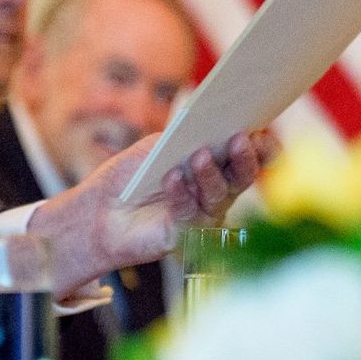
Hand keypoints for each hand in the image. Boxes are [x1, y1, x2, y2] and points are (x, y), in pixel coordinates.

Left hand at [26, 129, 279, 300]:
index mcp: (217, 166)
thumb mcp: (157, 145)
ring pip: (221, 195)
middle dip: (245, 157)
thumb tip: (212, 123)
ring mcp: (204, 215)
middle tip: (239, 139)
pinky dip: (181, 194)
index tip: (262, 129)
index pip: (250, 156)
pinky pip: (191, 213)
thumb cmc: (130, 175)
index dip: (261, 145)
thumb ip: (185, 136)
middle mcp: (217, 192)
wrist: (98, 211)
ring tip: (199, 156)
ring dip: (211, 173)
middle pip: (243, 176)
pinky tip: (171, 179)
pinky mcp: (186, 236)